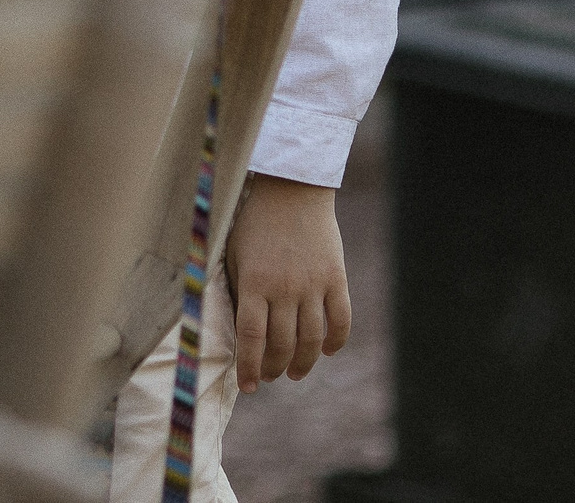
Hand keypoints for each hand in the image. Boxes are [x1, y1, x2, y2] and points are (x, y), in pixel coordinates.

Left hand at [223, 174, 350, 391]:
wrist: (291, 188)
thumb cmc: (253, 221)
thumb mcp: (234, 253)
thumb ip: (237, 290)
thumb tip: (237, 331)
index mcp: (254, 282)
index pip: (252, 339)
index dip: (250, 367)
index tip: (248, 386)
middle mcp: (285, 288)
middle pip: (282, 344)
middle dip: (274, 368)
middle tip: (270, 377)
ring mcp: (314, 284)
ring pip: (312, 339)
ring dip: (304, 362)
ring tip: (294, 372)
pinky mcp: (336, 278)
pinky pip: (341, 319)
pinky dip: (336, 341)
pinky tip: (328, 351)